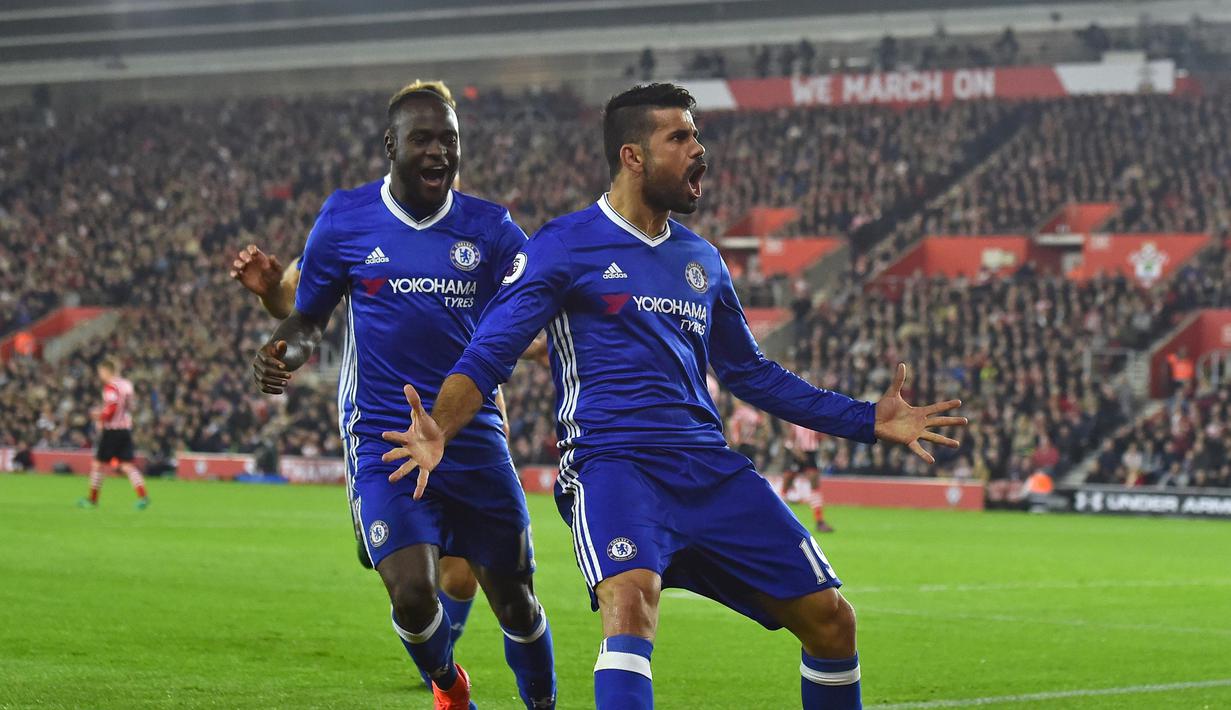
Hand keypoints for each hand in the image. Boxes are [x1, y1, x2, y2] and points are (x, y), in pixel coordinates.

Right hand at [230, 244, 283, 297]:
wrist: (271, 290)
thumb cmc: (276, 278)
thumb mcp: (278, 271)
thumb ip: (275, 264)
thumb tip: (271, 256)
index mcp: (258, 257)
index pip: (251, 248)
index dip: (251, 249)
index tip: (254, 253)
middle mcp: (250, 262)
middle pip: (242, 253)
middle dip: (244, 255)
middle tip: (249, 261)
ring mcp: (245, 269)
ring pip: (237, 262)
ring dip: (238, 263)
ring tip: (243, 266)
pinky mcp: (241, 278)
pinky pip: (234, 274)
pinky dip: (233, 273)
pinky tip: (237, 275)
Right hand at [253, 340, 292, 394]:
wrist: (273, 358)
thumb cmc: (277, 352)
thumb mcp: (280, 349)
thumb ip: (281, 347)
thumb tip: (282, 343)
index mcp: (260, 354)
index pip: (266, 360)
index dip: (275, 363)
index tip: (285, 367)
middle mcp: (256, 364)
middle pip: (265, 371)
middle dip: (278, 374)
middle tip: (290, 376)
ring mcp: (256, 373)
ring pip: (263, 380)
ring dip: (275, 383)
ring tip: (286, 383)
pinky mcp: (258, 381)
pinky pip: (262, 388)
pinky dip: (271, 390)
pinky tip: (281, 391)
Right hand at [381, 384, 445, 498]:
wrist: (436, 436)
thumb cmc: (426, 426)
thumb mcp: (421, 414)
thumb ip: (414, 402)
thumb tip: (407, 385)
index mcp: (407, 438)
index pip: (398, 436)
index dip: (392, 436)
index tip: (383, 435)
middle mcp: (409, 450)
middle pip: (399, 453)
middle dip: (392, 456)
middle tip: (383, 458)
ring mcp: (416, 459)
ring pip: (406, 467)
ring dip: (400, 473)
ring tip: (391, 479)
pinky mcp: (426, 466)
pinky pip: (422, 477)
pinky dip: (419, 487)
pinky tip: (416, 497)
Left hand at [874, 363, 967, 463]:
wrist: (873, 420)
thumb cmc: (883, 407)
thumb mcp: (893, 392)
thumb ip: (898, 379)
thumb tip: (901, 364)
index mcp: (918, 412)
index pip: (936, 408)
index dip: (947, 405)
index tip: (959, 402)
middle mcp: (919, 423)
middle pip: (939, 422)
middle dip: (952, 421)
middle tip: (966, 421)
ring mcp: (914, 432)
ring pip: (933, 437)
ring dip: (945, 441)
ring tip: (957, 444)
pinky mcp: (907, 440)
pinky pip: (917, 449)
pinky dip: (924, 455)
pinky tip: (932, 461)